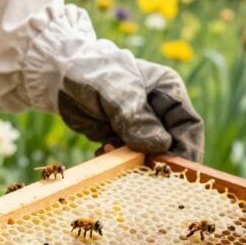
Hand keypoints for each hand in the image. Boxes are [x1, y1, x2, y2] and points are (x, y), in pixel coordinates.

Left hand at [56, 40, 204, 160]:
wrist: (57, 76)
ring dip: (133, 161)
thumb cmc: (90, 72)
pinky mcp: (119, 137)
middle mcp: (158, 111)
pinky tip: (100, 152)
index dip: (187, 150)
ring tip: (109, 151)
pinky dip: (116, 160)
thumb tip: (160, 145)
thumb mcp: (114, 90)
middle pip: (171, 145)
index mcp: (168, 92)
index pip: (189, 125)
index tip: (176, 171)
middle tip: (142, 172)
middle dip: (158, 161)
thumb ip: (136, 116)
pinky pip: (126, 157)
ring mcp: (139, 126)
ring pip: (148, 154)